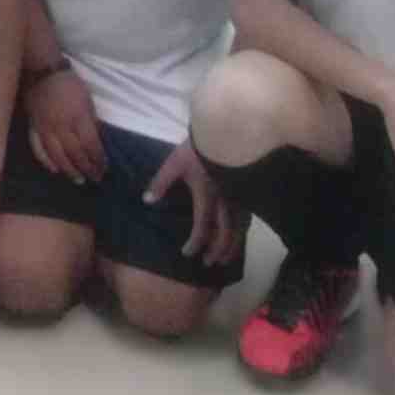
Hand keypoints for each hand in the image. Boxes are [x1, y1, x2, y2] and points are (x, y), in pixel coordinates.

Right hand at [23, 68, 105, 181]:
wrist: (42, 72)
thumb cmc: (69, 84)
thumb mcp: (87, 100)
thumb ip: (91, 121)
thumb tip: (96, 141)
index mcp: (78, 118)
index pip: (91, 145)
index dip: (99, 159)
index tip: (105, 168)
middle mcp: (62, 127)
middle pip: (75, 153)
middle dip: (87, 168)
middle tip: (95, 178)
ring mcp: (46, 129)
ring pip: (57, 155)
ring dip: (69, 170)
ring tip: (78, 180)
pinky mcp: (34, 128)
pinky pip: (38, 148)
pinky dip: (46, 161)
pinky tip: (54, 170)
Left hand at [144, 139, 241, 267]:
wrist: (225, 131)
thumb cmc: (198, 147)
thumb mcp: (174, 163)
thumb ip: (161, 183)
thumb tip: (147, 201)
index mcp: (206, 196)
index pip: (201, 227)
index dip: (195, 243)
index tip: (187, 253)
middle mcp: (225, 201)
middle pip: (223, 234)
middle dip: (216, 251)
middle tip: (208, 263)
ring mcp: (240, 197)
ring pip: (239, 230)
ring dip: (232, 247)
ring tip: (225, 259)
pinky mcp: (247, 191)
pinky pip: (248, 218)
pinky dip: (242, 233)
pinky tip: (239, 238)